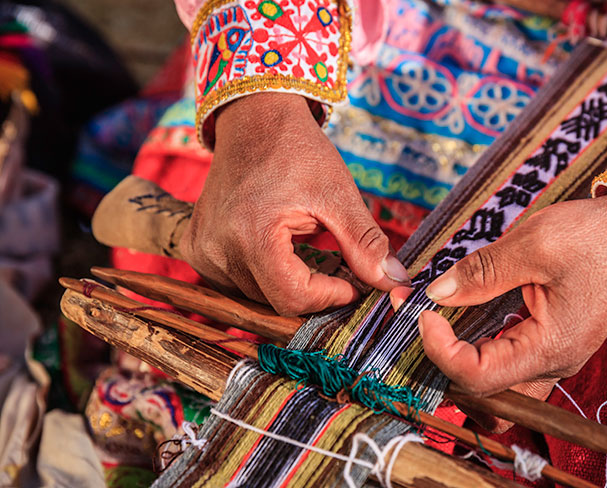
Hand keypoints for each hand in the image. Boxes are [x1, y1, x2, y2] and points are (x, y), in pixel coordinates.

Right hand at [182, 93, 408, 315]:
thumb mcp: (339, 194)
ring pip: (256, 295)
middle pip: (276, 300)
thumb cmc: (297, 151)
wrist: (254, 119)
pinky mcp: (195, 248)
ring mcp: (201, 250)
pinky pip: (235, 282)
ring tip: (307, 249)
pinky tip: (277, 248)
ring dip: (288, 283)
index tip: (353, 283)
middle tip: (337, 265)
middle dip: (313, 290)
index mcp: (252, 234)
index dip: (330, 296)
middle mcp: (217, 248)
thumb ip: (365, 243)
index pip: (293, 298)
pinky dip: (262, 275)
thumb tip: (393, 283)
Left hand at [409, 195, 606, 430]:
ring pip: (494, 388)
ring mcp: (552, 358)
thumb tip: (437, 293)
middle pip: (482, 395)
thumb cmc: (598, 237)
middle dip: (442, 363)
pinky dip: (477, 349)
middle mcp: (552, 365)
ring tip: (437, 320)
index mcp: (550, 348)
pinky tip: (462, 316)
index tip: (422, 311)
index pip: (477, 377)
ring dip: (459, 361)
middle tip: (421, 317)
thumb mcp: (536, 244)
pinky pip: (506, 365)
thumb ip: (482, 272)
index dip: (438, 349)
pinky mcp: (549, 345)